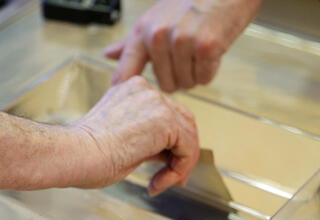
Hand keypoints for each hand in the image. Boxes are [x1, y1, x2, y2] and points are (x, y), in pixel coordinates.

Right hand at [70, 76, 198, 194]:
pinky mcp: (165, 120)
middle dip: (182, 154)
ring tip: (160, 184)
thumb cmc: (85, 155)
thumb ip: (147, 139)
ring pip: (188, 136)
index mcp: (132, 90)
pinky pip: (187, 148)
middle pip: (183, 121)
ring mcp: (156, 103)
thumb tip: (167, 153)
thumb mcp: (121, 139)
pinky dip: (178, 170)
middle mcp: (146, 91)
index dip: (171, 143)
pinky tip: (156, 183)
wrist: (75, 155)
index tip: (164, 169)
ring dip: (179, 166)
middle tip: (175, 179)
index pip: (166, 113)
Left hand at [105, 0, 261, 92]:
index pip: (126, 69)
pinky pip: (204, 78)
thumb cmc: (189, 4)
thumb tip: (109, 54)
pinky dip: (210, 69)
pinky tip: (211, 50)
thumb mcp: (154, 19)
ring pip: (186, 84)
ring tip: (199, 51)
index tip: (118, 108)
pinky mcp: (205, 46)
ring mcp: (182, 41)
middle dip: (179, 77)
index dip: (122, 91)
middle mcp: (159, 36)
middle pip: (165, 85)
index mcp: (143, 31)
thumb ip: (132, 42)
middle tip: (187, 56)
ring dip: (195, 73)